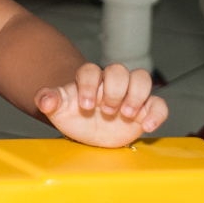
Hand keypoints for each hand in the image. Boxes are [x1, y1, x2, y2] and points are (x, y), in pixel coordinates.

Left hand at [35, 63, 168, 147]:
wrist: (90, 132)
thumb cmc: (75, 116)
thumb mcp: (59, 111)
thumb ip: (49, 101)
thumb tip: (44, 100)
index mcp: (89, 80)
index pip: (91, 70)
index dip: (89, 85)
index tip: (85, 105)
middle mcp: (111, 83)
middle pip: (119, 70)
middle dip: (114, 90)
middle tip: (106, 110)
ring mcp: (130, 94)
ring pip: (142, 78)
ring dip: (137, 95)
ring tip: (126, 114)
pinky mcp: (145, 109)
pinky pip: (159, 104)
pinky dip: (157, 113)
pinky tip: (146, 125)